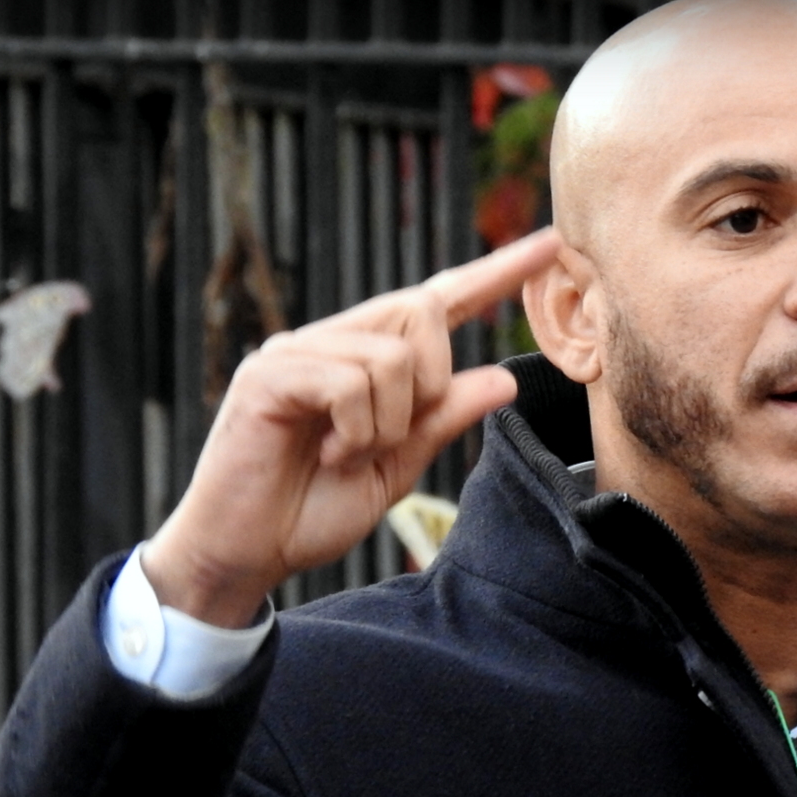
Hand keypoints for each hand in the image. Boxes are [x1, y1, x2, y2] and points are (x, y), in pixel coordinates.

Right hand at [142, 229, 561, 626]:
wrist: (247, 552)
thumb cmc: (312, 509)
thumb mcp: (398, 466)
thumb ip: (444, 419)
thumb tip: (505, 378)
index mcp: (366, 359)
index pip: (439, 301)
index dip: (494, 274)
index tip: (550, 244)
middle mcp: (331, 340)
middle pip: (421, 312)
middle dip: (430, 384)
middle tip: (391, 439)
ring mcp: (296, 351)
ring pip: (391, 356)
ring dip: (387, 423)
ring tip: (347, 454)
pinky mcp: (268, 374)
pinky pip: (349, 381)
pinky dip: (354, 430)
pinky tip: (326, 454)